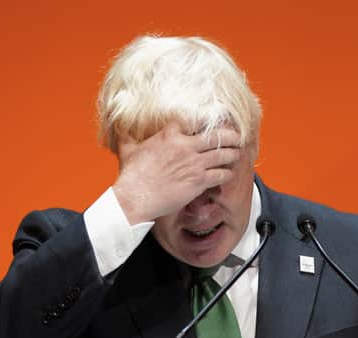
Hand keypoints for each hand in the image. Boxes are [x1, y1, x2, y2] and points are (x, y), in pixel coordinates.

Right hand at [112, 122, 240, 224]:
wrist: (135, 198)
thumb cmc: (130, 176)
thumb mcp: (128, 150)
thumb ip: (127, 137)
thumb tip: (119, 128)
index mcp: (169, 135)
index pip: (193, 120)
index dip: (206, 121)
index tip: (213, 123)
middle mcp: (185, 146)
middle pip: (216, 136)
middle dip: (230, 135)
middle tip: (237, 136)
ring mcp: (194, 164)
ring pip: (222, 154)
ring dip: (233, 154)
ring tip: (238, 153)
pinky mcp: (198, 181)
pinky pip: (220, 174)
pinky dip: (227, 174)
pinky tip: (229, 173)